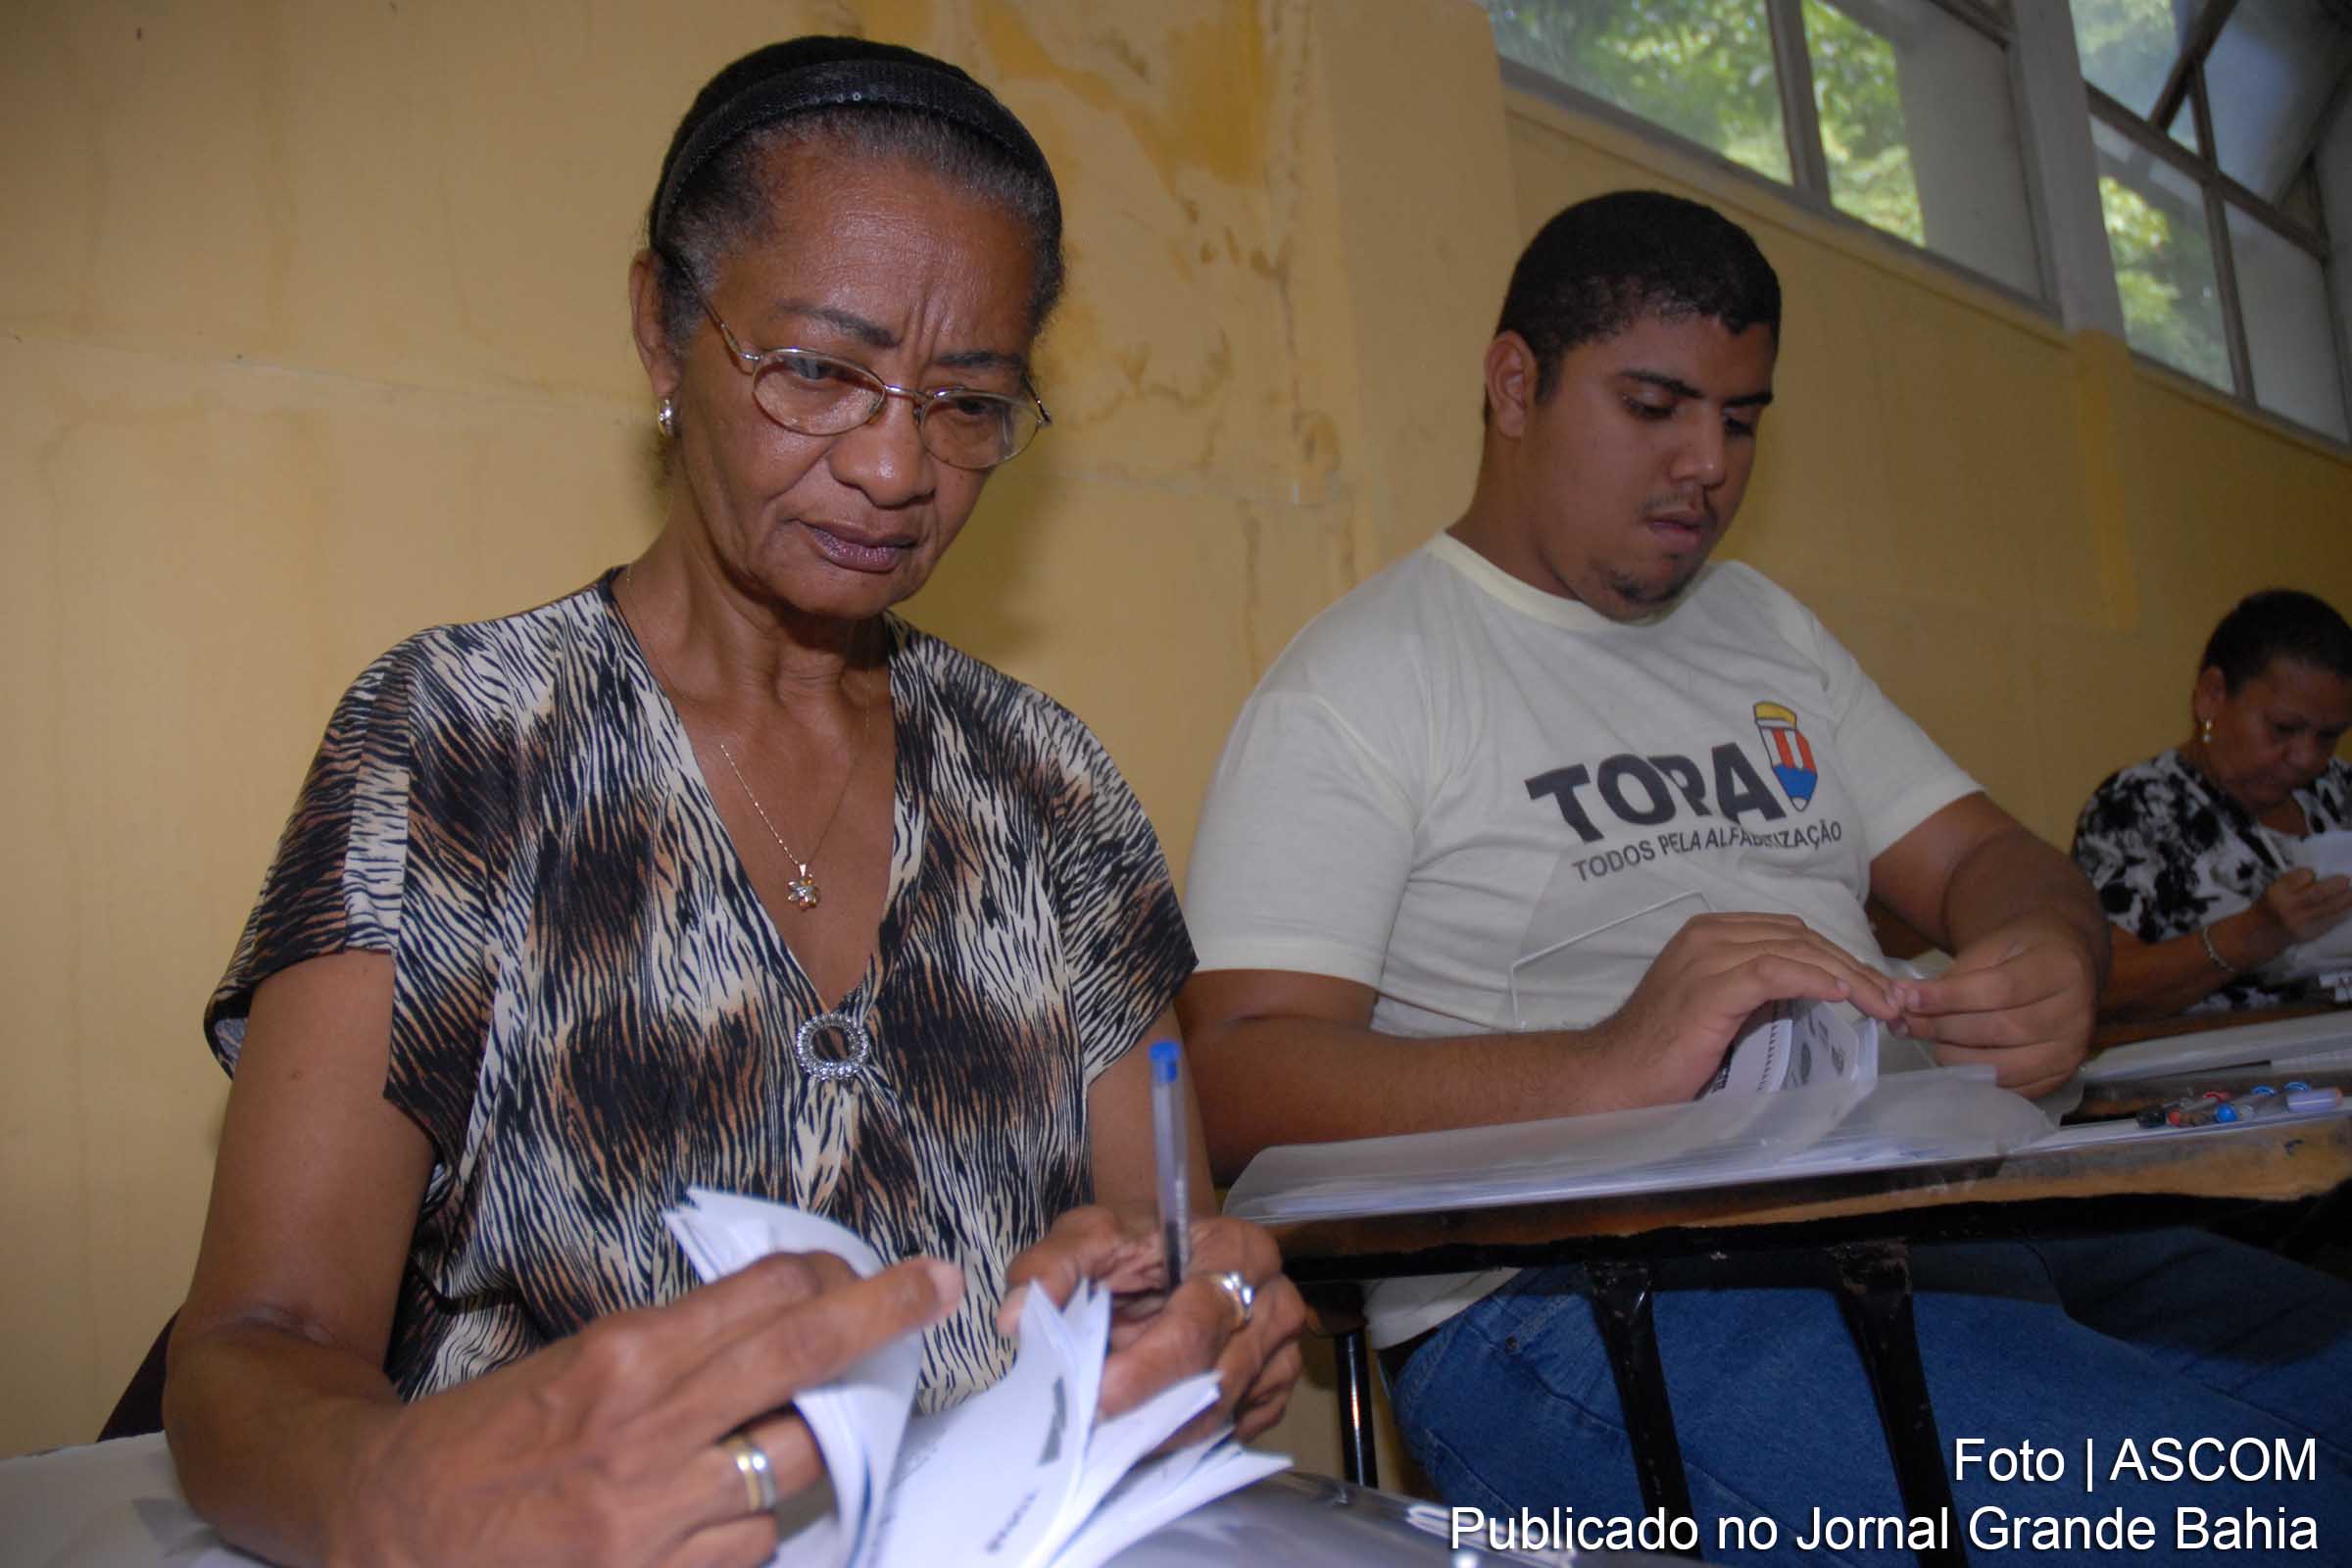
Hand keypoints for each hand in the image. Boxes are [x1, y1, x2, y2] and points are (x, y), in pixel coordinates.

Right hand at [326, 1251, 959, 1566]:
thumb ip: (668, 1352)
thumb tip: (767, 1330)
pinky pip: (750, 1550)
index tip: (882, 1270)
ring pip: (792, 1465)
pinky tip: (734, 1511)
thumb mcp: (570, 1365)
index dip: (840, 1277)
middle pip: (802, 1357)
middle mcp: (648, 1429)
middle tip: (938, 1288)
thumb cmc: (474, 1442)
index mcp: (624, 1356)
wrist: (378, 1531)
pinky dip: (756, 1528)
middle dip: (884, 1316)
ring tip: (825, 1426)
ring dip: (818, 1442)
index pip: (768, 1295)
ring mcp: (652, 1516)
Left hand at [1003, 1205, 1305, 1444]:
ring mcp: (1281, 1346)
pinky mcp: (1276, 1383)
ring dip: (1169, 1433)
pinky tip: (1153, 1434)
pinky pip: (1241, 1426)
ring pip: (1228, 1410)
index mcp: (1235, 1251)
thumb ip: (1050, 1266)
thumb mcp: (1085, 1235)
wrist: (1168, 1247)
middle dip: (1153, 1411)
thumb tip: (1017, 1317)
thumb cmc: (1132, 1242)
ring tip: (1114, 1440)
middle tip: (1096, 1432)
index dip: (1146, 1370)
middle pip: (1218, 1376)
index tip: (1096, 1400)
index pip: (1196, 1324)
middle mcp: (1274, 1300)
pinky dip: (1194, 1438)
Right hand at [1585, 913, 1907, 1104]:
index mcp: (1710, 933)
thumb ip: (1755, 989)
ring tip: (1883, 1007)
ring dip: (1849, 979)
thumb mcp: (1718, 1008)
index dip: (1839, 958)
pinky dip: (1815, 981)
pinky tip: (1844, 999)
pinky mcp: (1711, 987)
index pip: (1792, 933)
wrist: (1615, 1077)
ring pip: (1797, 952)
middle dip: (1855, 968)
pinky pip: (1775, 971)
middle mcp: (1709, 934)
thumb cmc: (1664, 1053)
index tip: (1877, 990)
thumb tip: (1816, 994)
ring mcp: (1708, 957)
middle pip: (1802, 939)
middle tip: (1893, 1002)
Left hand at [1897, 910, 2097, 1095]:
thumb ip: (1952, 977)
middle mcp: (2075, 1012)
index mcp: (2061, 968)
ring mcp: (2072, 1050)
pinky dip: (1975, 1076)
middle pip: (2001, 1029)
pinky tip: (1951, 1056)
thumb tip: (1901, 1001)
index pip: (2000, 989)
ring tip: (1927, 1037)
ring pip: (2004, 1064)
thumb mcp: (1990, 948)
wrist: (2061, 965)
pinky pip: (2012, 1087)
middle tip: (1906, 1021)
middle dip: (1944, 1028)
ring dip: (1954, 1055)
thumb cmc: (2019, 953)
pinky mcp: (2061, 1076)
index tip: (1907, 997)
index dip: (1949, 997)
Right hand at [2252, 868, 2351, 951]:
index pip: (2300, 877)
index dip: (2311, 873)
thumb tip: (2321, 876)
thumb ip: (2292, 883)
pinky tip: (2351, 908)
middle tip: (2347, 880)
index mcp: (2277, 892)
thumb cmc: (2267, 907)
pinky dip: (2344, 913)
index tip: (2314, 873)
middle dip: (2337, 886)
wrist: (2258, 936)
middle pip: (2319, 893)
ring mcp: (2301, 922)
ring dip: (2346, 899)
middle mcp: (2289, 907)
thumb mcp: (2271, 889)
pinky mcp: (2310, 934)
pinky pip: (2331, 921)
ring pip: (2329, 908)